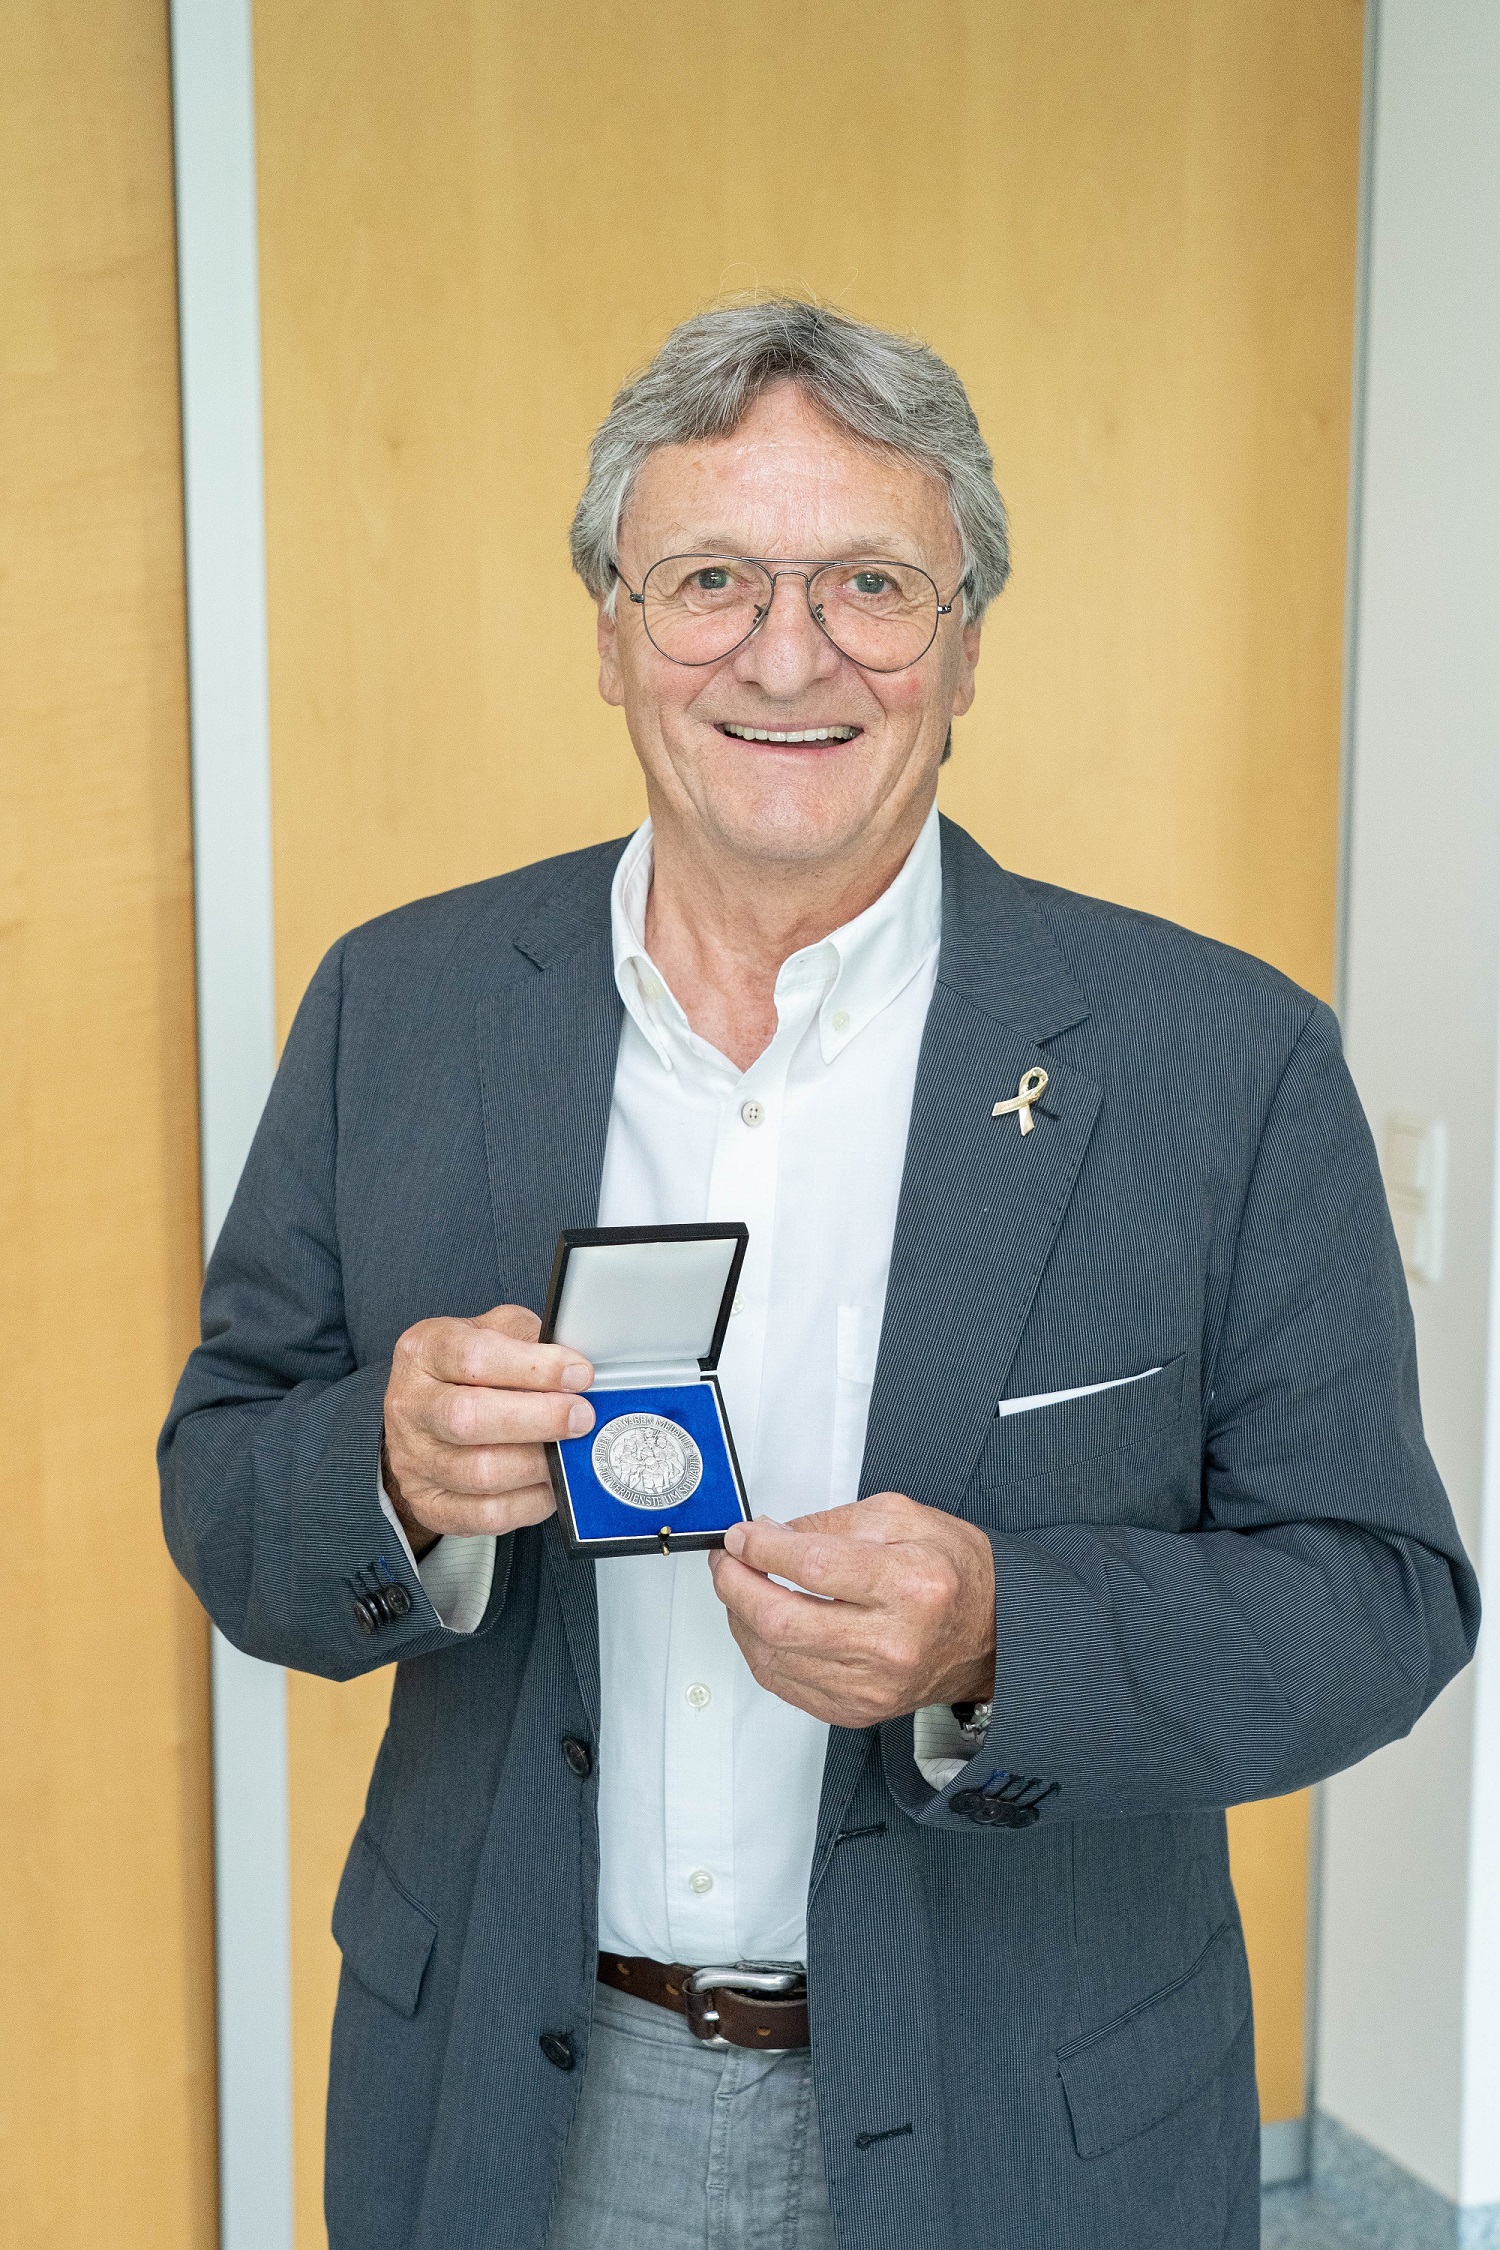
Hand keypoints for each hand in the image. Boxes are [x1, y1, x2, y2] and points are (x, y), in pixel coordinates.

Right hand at [381, 1305, 593, 1557]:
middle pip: (470, 1418)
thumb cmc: (466, 1373)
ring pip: (480, 1472)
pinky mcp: (430, 1504)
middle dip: (539, 1418)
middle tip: (581, 1416)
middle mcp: (410, 1406)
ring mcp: (414, 1460)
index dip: (535, 1367)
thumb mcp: (491, 1332)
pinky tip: (551, 1482)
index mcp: (423, 1352)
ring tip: (570, 1450)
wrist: (423, 1421)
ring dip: (538, 1463)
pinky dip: (529, 1502)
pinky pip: (486, 1514)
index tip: (578, 1374)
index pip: (474, 1357)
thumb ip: (528, 1338)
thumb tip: (576, 1366)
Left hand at [706, 1492, 995, 1728]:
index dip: (762, 1547)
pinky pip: (786, 1685)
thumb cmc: (953, 1573)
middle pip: (783, 1620)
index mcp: (909, 1585)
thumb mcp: (903, 1518)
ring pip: (774, 1657)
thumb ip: (832, 1523)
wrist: (992, 1633)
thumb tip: (771, 1533)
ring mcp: (872, 1686)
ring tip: (740, 1587)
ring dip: (740, 1618)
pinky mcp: (857, 1711)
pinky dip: (761, 1651)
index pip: (812, 1566)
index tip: (741, 1535)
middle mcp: (891, 1642)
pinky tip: (760, 1625)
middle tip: (725, 1561)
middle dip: (735, 1584)